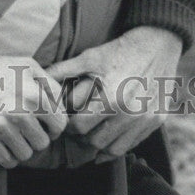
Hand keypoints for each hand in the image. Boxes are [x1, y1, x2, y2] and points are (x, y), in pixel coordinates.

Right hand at [0, 52, 67, 168]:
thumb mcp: (27, 64)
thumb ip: (50, 84)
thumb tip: (63, 106)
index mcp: (33, 94)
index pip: (60, 125)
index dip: (54, 124)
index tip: (45, 121)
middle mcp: (18, 112)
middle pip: (43, 143)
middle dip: (37, 135)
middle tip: (26, 125)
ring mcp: (0, 126)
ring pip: (26, 154)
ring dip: (22, 145)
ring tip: (13, 131)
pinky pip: (8, 160)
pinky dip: (7, 154)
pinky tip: (2, 140)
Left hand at [47, 27, 182, 160]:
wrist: (157, 46)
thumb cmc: (119, 51)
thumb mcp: (89, 57)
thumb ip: (63, 70)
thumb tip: (38, 75)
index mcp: (110, 97)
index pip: (79, 127)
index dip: (67, 125)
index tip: (64, 120)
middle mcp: (129, 113)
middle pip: (94, 141)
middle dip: (80, 136)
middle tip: (73, 128)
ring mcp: (144, 120)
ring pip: (112, 148)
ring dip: (96, 144)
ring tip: (88, 133)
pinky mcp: (154, 123)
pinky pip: (130, 146)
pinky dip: (115, 149)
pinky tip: (104, 143)